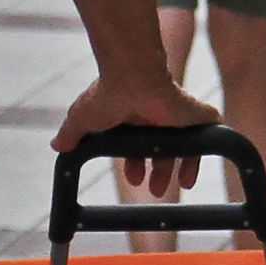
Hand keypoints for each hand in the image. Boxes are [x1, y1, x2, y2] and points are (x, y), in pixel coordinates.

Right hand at [54, 68, 219, 197]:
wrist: (132, 75)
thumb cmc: (107, 93)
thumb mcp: (81, 119)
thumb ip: (70, 134)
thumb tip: (57, 147)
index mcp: (131, 117)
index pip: (136, 145)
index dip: (135, 163)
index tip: (135, 178)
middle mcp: (154, 116)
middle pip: (161, 148)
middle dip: (159, 171)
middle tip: (156, 190)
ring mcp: (175, 114)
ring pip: (184, 145)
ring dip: (181, 167)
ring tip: (179, 185)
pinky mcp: (192, 114)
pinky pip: (207, 135)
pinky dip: (207, 150)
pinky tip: (195, 172)